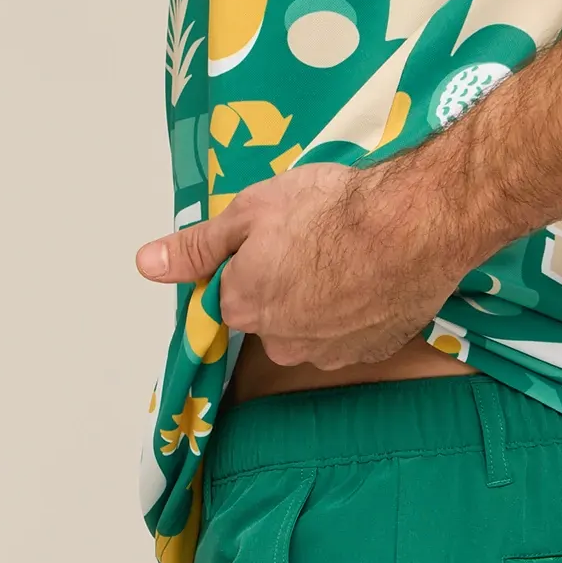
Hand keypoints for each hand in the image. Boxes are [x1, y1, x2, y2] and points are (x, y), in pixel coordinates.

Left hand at [135, 162, 464, 369]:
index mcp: (244, 307)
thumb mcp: (250, 211)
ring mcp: (330, 353)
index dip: (252, 264)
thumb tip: (145, 264)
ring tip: (353, 257)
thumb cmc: (330, 208)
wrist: (416, 223)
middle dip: (289, 286)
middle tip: (318, 242)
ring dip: (326, 303)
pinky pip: (354, 334)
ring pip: (314, 329)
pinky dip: (361, 311)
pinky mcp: (374, 351)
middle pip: (272, 317)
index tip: (279, 238)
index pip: (230, 296)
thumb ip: (198, 246)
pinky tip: (376, 276)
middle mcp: (281, 343)